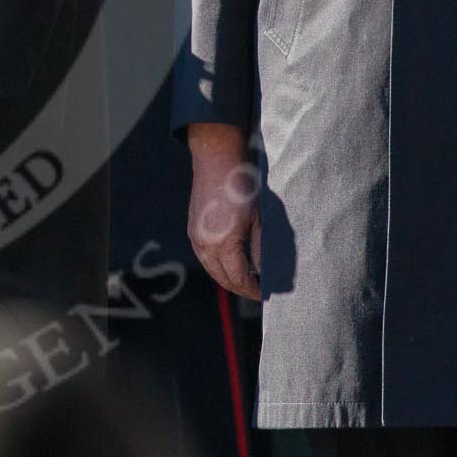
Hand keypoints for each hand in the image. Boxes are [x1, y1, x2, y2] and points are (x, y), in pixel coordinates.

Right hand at [186, 123, 260, 300]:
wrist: (217, 162)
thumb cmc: (242, 188)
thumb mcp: (258, 220)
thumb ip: (260, 250)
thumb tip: (264, 272)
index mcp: (223, 243)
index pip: (239, 278)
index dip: (252, 289)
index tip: (265, 293)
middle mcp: (205, 245)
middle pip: (222, 279)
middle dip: (240, 288)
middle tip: (257, 290)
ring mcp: (195, 238)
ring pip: (211, 270)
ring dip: (227, 278)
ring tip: (246, 279)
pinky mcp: (192, 231)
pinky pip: (204, 258)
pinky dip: (217, 266)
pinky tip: (230, 263)